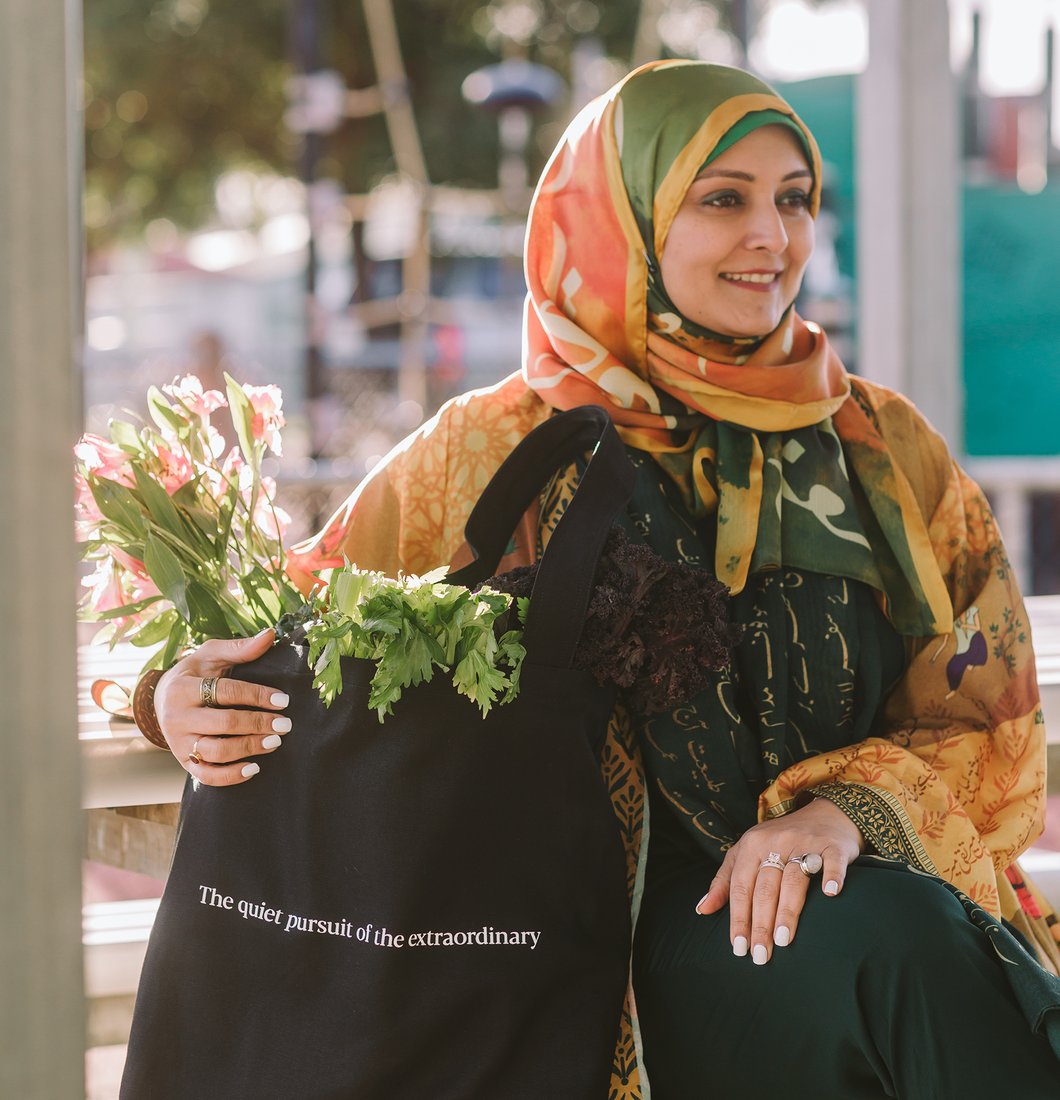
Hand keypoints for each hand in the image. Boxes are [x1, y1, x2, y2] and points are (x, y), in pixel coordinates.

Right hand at [154, 628, 289, 786]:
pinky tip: (254, 768)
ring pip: (216, 752)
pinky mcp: (183, 761)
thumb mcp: (212, 655)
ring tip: (275, 742)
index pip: (226, 692)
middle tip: (285, 725)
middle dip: (258, 724)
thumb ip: (240, 648)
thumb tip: (270, 635)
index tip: (284, 700)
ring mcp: (178, 742)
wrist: (164, 698)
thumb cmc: (196, 673)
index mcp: (182, 688)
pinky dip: (231, 776)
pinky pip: (207, 775)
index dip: (257, 696)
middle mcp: (176, 717)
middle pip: (223, 724)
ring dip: (249, 748)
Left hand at [695, 798, 864, 964]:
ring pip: (793, 879)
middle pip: (765, 887)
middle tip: (760, 955)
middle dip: (760, 923)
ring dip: (787, 911)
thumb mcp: (745, 853)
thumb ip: (724, 882)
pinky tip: (830, 894)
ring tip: (783, 941)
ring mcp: (805, 842)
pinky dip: (831, 876)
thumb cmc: (778, 841)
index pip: (741, 886)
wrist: (824, 815)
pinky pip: (832, 861)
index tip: (739, 947)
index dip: (738, 917)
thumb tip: (702, 910)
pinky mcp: (833, 845)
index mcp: (751, 845)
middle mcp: (776, 842)